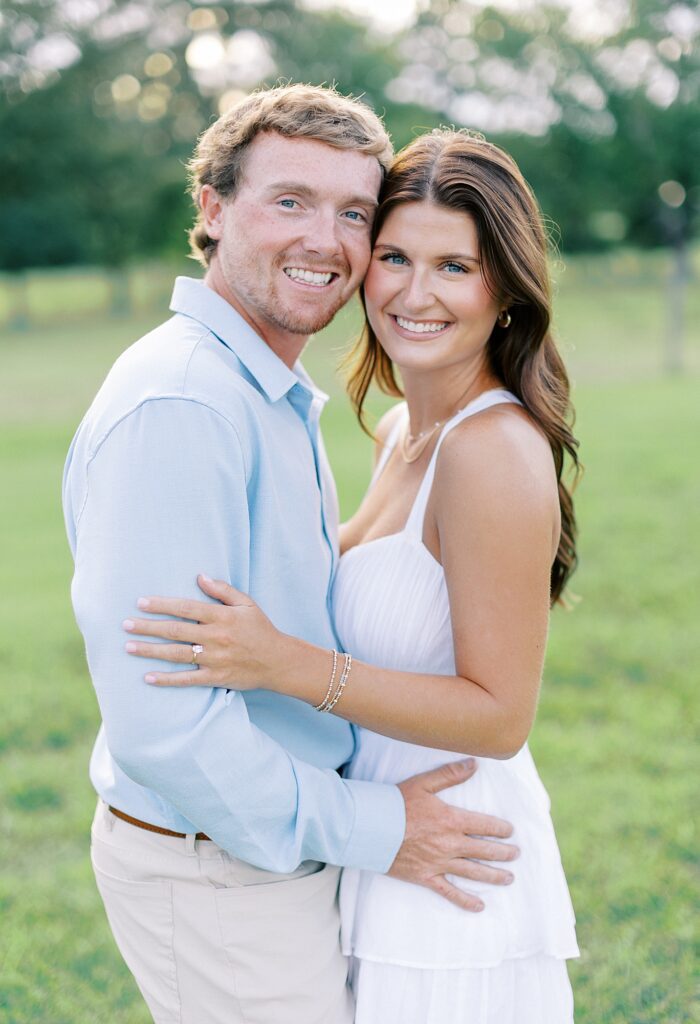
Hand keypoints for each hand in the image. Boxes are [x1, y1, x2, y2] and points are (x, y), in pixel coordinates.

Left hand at [123, 576, 285, 688]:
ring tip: (129, 647)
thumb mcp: (247, 603)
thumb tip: (199, 576)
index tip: (140, 603)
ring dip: (151, 651)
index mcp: (221, 617)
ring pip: (176, 654)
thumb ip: (222, 590)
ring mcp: (214, 659)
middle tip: (125, 625)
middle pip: (175, 631)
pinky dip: (167, 679)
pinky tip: (148, 677)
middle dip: (148, 627)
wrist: (278, 661)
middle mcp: (215, 637)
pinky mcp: (215, 677)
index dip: (161, 605)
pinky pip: (187, 680)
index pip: (185, 608)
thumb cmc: (261, 629)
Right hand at [388, 759, 518, 911]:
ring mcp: (440, 863)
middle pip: (484, 851)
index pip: (485, 826)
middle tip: (516, 855)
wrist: (371, 828)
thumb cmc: (397, 803)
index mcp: (452, 820)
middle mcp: (450, 844)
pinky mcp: (426, 877)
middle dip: (503, 853)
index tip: (510, 832)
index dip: (501, 829)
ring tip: (509, 878)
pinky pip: (449, 892)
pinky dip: (465, 901)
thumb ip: (450, 774)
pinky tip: (479, 906)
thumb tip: (474, 764)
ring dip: (493, 876)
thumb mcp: (424, 783)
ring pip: (473, 872)